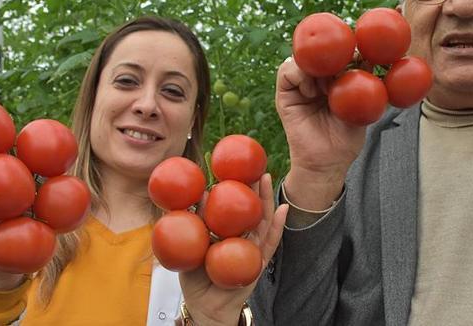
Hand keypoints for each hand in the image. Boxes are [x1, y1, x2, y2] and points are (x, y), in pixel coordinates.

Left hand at [178, 173, 287, 325]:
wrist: (205, 308)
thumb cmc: (196, 280)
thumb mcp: (188, 248)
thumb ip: (192, 224)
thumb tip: (195, 195)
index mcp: (224, 233)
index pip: (231, 206)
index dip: (235, 187)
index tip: (235, 167)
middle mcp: (240, 237)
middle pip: (251, 208)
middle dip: (254, 186)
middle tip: (255, 165)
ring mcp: (252, 248)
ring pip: (263, 219)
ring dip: (267, 198)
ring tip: (267, 178)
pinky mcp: (260, 261)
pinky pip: (271, 242)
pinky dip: (278, 226)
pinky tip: (284, 210)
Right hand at [276, 57, 365, 209]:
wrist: (327, 163)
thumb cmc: (345, 139)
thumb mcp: (360, 108)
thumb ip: (363, 85)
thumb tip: (368, 60)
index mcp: (335, 79)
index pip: (337, 53)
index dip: (346, 48)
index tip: (358, 53)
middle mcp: (316, 78)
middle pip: (319, 52)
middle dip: (332, 53)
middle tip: (343, 63)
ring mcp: (300, 85)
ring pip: (302, 58)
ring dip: (316, 65)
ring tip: (327, 86)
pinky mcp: (285, 94)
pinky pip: (286, 71)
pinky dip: (299, 74)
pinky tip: (312, 91)